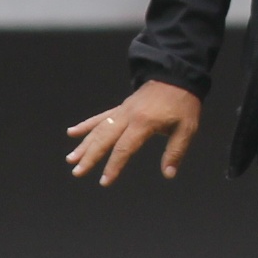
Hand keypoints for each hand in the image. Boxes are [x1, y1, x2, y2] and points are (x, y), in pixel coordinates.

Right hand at [67, 79, 202, 184]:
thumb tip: (168, 174)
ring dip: (84, 144)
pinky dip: (86, 125)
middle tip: (77, 172)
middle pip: (104, 139)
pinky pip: (100, 117)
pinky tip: (72, 132)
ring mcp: (122, 111)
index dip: (114, 166)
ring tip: (70, 159)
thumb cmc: (183, 104)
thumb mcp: (187, 128)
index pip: (124, 148)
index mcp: (144, 123)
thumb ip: (175, 151)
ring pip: (98, 128)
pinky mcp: (121, 107)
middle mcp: (128, 116)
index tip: (105, 181)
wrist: (177, 76)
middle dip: (90, 157)